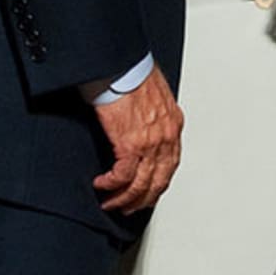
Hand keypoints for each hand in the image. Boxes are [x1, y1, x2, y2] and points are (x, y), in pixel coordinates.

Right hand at [93, 67, 185, 212]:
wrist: (121, 67)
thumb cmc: (131, 74)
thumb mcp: (152, 97)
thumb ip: (152, 117)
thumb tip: (143, 127)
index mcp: (173, 124)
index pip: (171, 163)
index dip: (159, 182)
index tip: (149, 192)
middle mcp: (167, 135)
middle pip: (160, 179)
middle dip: (144, 198)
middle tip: (129, 207)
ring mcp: (151, 142)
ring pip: (142, 183)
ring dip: (125, 198)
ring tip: (111, 203)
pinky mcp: (130, 143)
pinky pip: (123, 175)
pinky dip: (111, 185)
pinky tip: (101, 185)